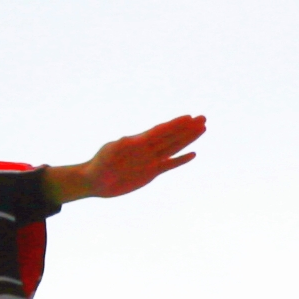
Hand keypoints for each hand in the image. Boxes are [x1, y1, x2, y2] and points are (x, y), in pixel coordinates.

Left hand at [48, 114, 204, 203]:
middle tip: (203, 118)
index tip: (188, 117)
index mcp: (138, 141)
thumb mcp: (108, 153)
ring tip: (202, 129)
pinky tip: (192, 154)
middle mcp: (148, 149)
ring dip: (188, 140)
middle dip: (187, 128)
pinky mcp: (151, 173)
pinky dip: (180, 161)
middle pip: (171, 136)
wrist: (95, 181)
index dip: (174, 124)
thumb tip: (128, 140)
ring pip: (174, 148)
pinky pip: (169, 165)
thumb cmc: (99, 164)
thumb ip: (119, 146)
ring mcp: (151, 160)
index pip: (160, 131)